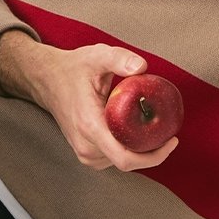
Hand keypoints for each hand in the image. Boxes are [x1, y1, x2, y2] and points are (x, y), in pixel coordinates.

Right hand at [0, 33, 178, 171]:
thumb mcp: (97, 57)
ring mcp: (84, 152)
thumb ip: (120, 59)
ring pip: (123, 161)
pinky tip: (137, 132)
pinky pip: (115, 158)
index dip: (153, 156)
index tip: (171, 141)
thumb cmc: (72, 69)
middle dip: (152, 150)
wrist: (47, 80)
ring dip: (141, 149)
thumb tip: (142, 67)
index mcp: (89, 125)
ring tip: (152, 127)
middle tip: (168, 130)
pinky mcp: (86, 154)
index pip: (125, 158)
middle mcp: (85, 145)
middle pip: (129, 162)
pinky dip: (130, 148)